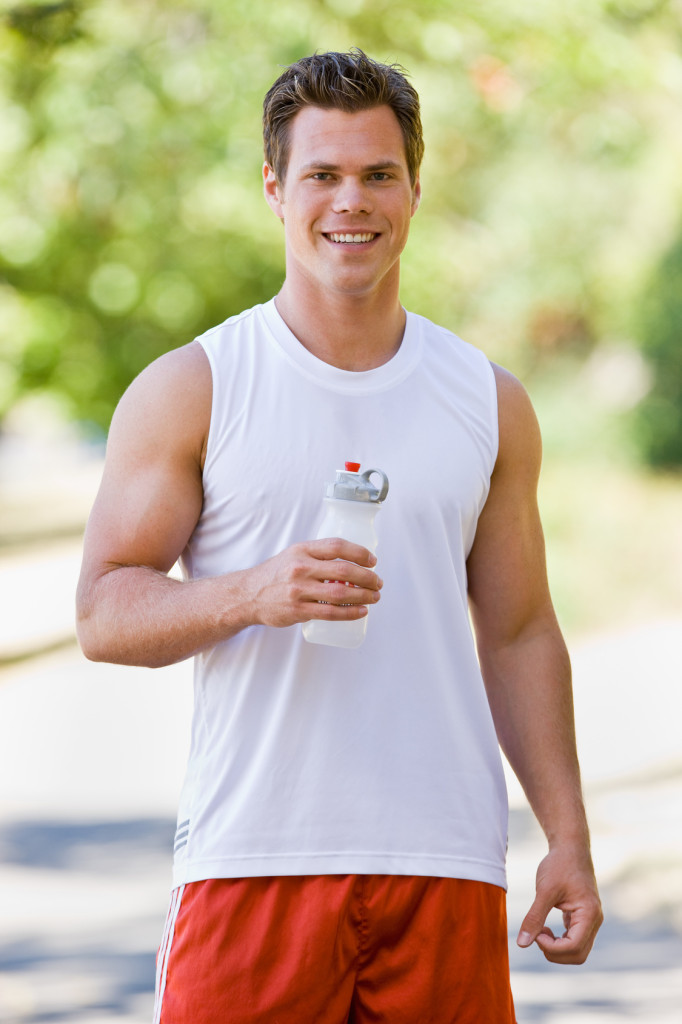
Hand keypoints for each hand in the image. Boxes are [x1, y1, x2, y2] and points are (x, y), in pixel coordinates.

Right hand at [242, 538, 382, 628]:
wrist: (248, 595)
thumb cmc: (276, 574)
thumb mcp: (294, 555)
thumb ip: (318, 555)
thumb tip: (352, 560)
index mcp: (302, 550)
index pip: (337, 546)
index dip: (360, 553)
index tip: (373, 561)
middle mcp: (301, 568)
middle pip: (344, 571)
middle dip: (367, 578)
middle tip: (378, 583)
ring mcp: (299, 590)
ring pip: (341, 594)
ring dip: (364, 596)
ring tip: (374, 597)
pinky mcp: (298, 610)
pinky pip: (331, 613)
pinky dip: (351, 613)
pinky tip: (362, 611)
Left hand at [517, 845, 602, 964]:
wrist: (570, 847)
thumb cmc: (559, 865)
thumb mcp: (544, 891)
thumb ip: (534, 918)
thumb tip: (522, 944)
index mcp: (589, 914)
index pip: (574, 947)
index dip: (551, 947)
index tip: (535, 933)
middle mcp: (594, 921)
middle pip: (578, 955)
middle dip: (554, 952)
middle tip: (536, 934)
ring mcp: (590, 920)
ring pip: (577, 950)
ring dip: (556, 948)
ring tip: (540, 930)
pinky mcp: (583, 918)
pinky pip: (574, 940)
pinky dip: (559, 941)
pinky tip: (545, 928)